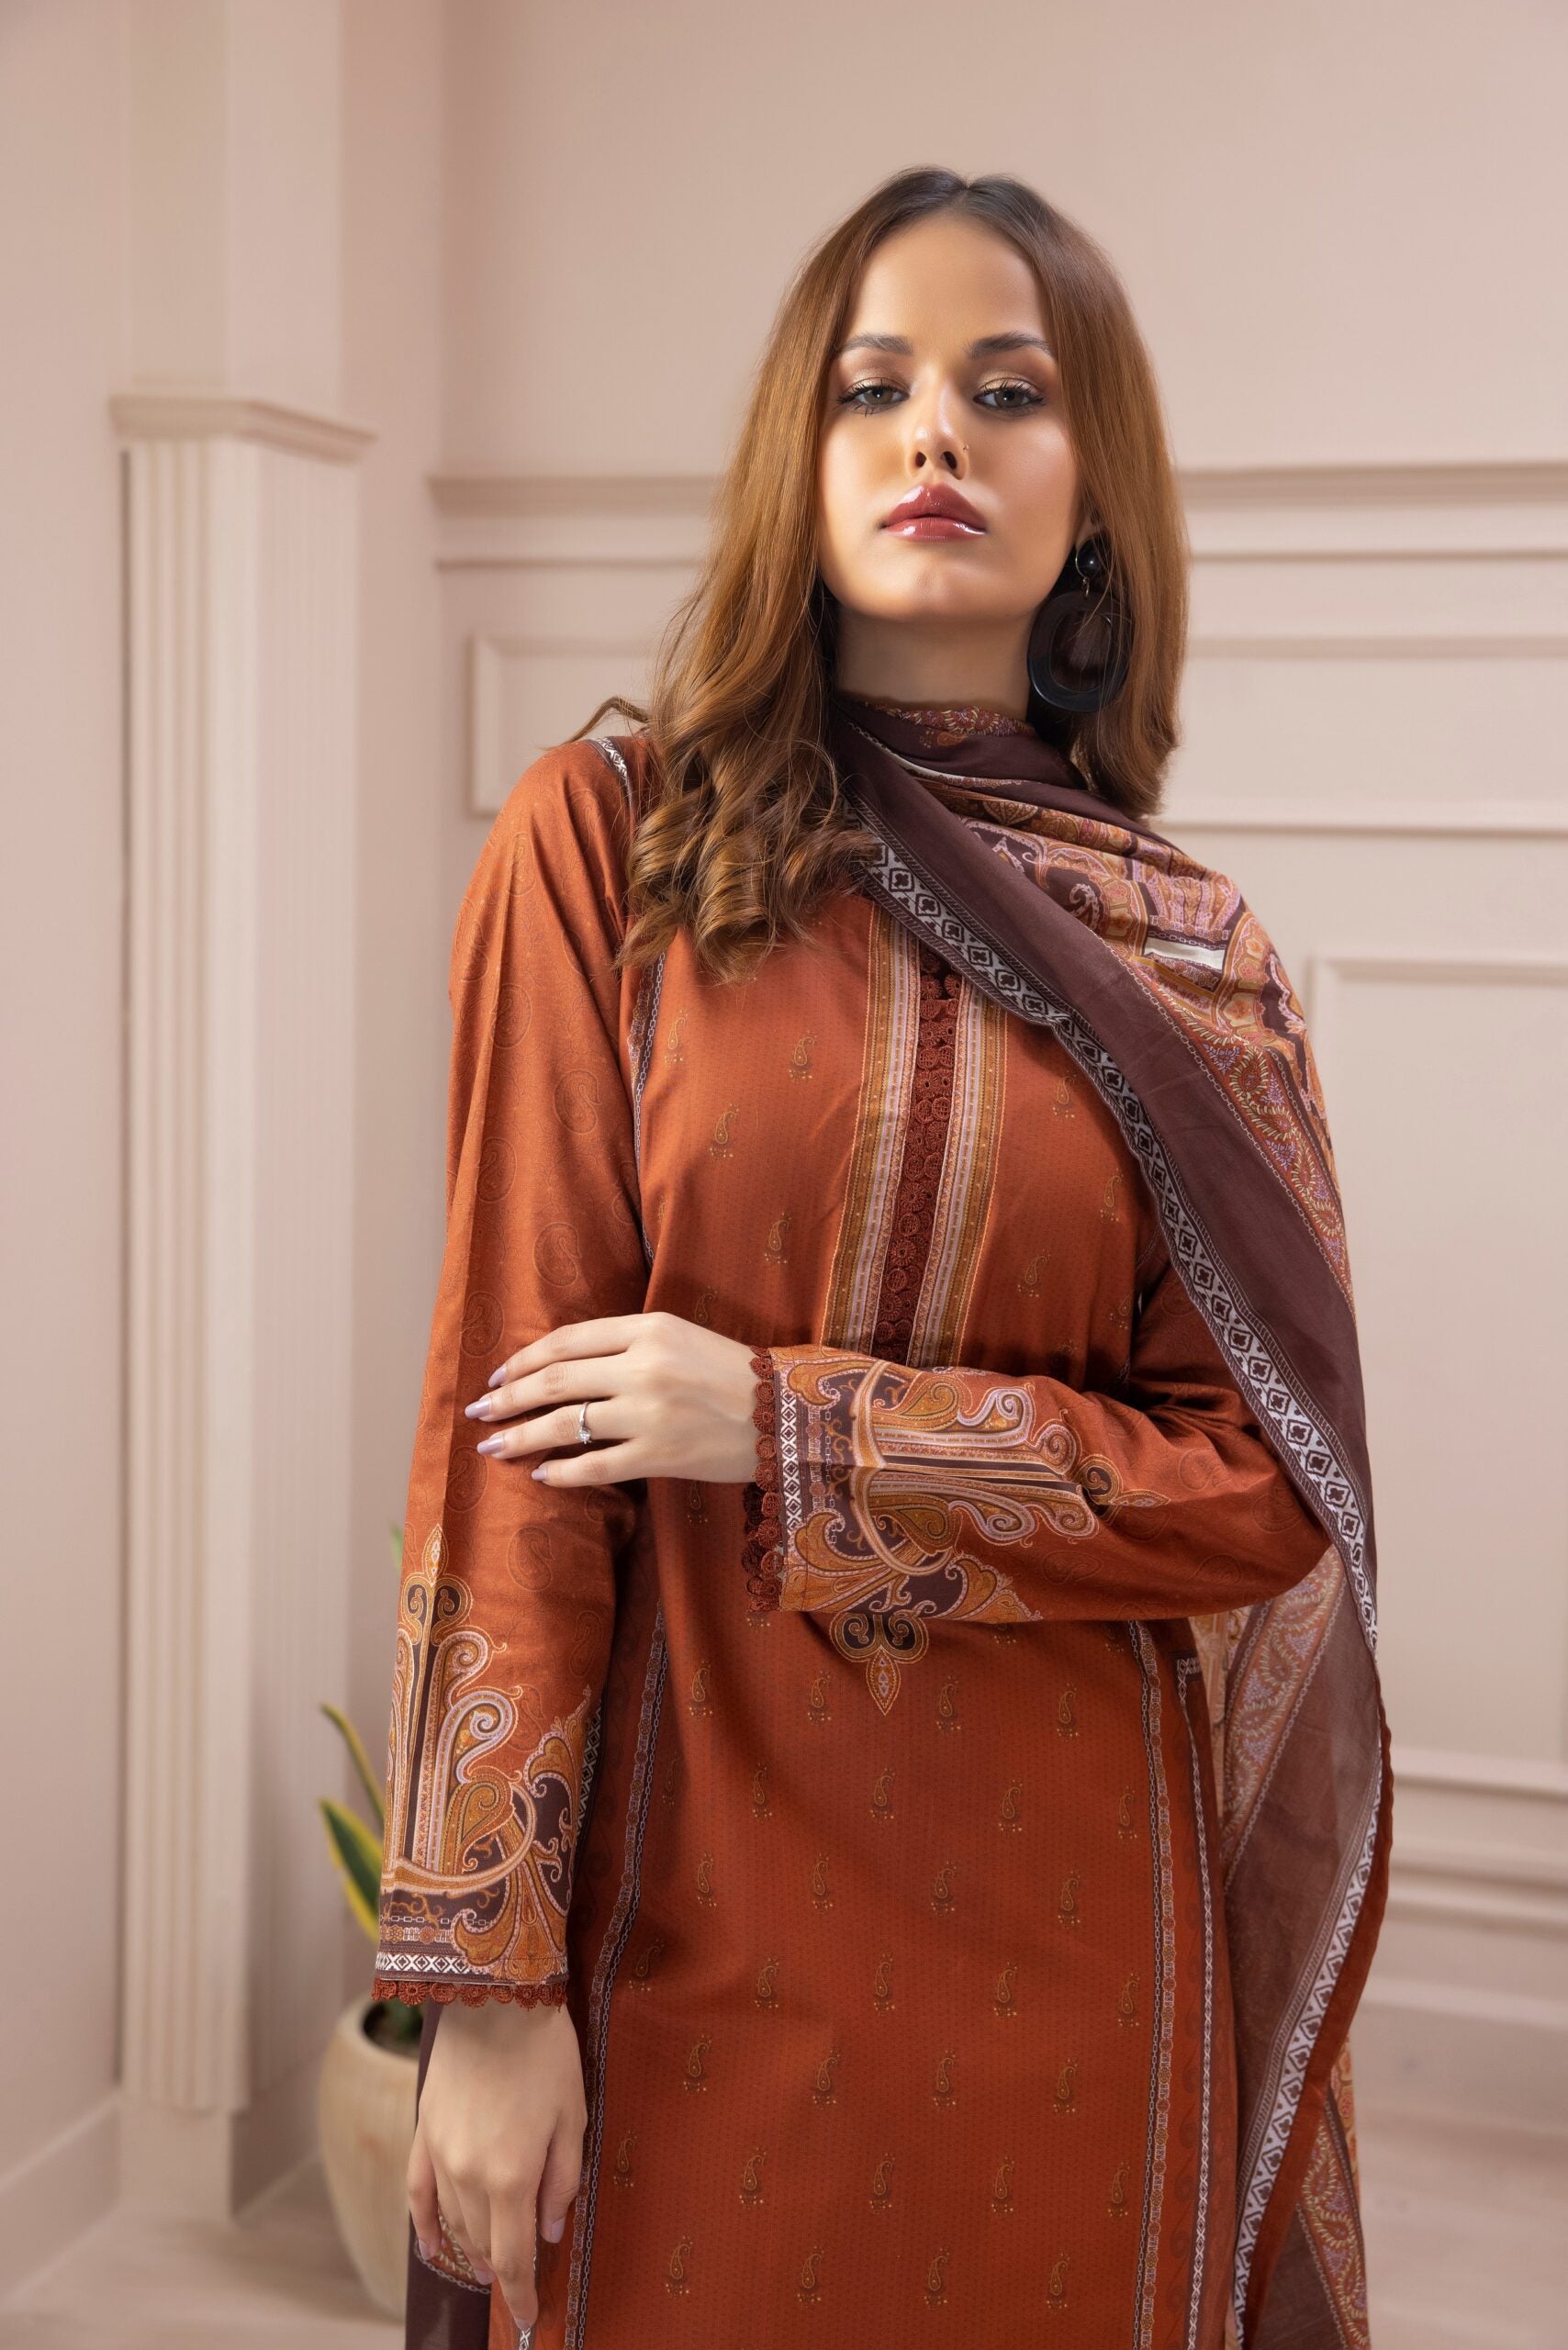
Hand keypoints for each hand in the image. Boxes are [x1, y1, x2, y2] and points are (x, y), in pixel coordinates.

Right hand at [408, 1999, 584, 2331]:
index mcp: (511, 2175)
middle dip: (503, 2268)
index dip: (523, 2295)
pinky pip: (416, 2193)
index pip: (514, 2257)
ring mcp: (439, 2154)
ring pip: (452, 2222)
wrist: (492, 1996)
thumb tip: (551, 2231)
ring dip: (471, 2248)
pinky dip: (424, 2225)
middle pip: (483, 2242)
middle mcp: (467, 2174)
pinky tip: (432, 2245)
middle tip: (521, 2281)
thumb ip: (562, 2181)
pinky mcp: (422, 2131)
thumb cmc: (544, 2051)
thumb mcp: (573, 2116)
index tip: (532, 2318)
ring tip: (487, 2265)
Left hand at [462, 1309, 760, 1487]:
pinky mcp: (661, 1455)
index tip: (498, 1376)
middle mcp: (644, 1366)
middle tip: (479, 1413)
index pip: (567, 1341)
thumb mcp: (680, 1336)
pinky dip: (561, 1472)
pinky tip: (541, 1475)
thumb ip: (627, 1343)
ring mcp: (650, 1413)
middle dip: (507, 1399)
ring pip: (565, 1425)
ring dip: (520, 1437)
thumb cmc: (731, 1373)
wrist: (788, 1414)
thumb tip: (562, 1365)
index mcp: (649, 1327)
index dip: (523, 1359)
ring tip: (493, 1447)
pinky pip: (595, 1466)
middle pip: (555, 1381)